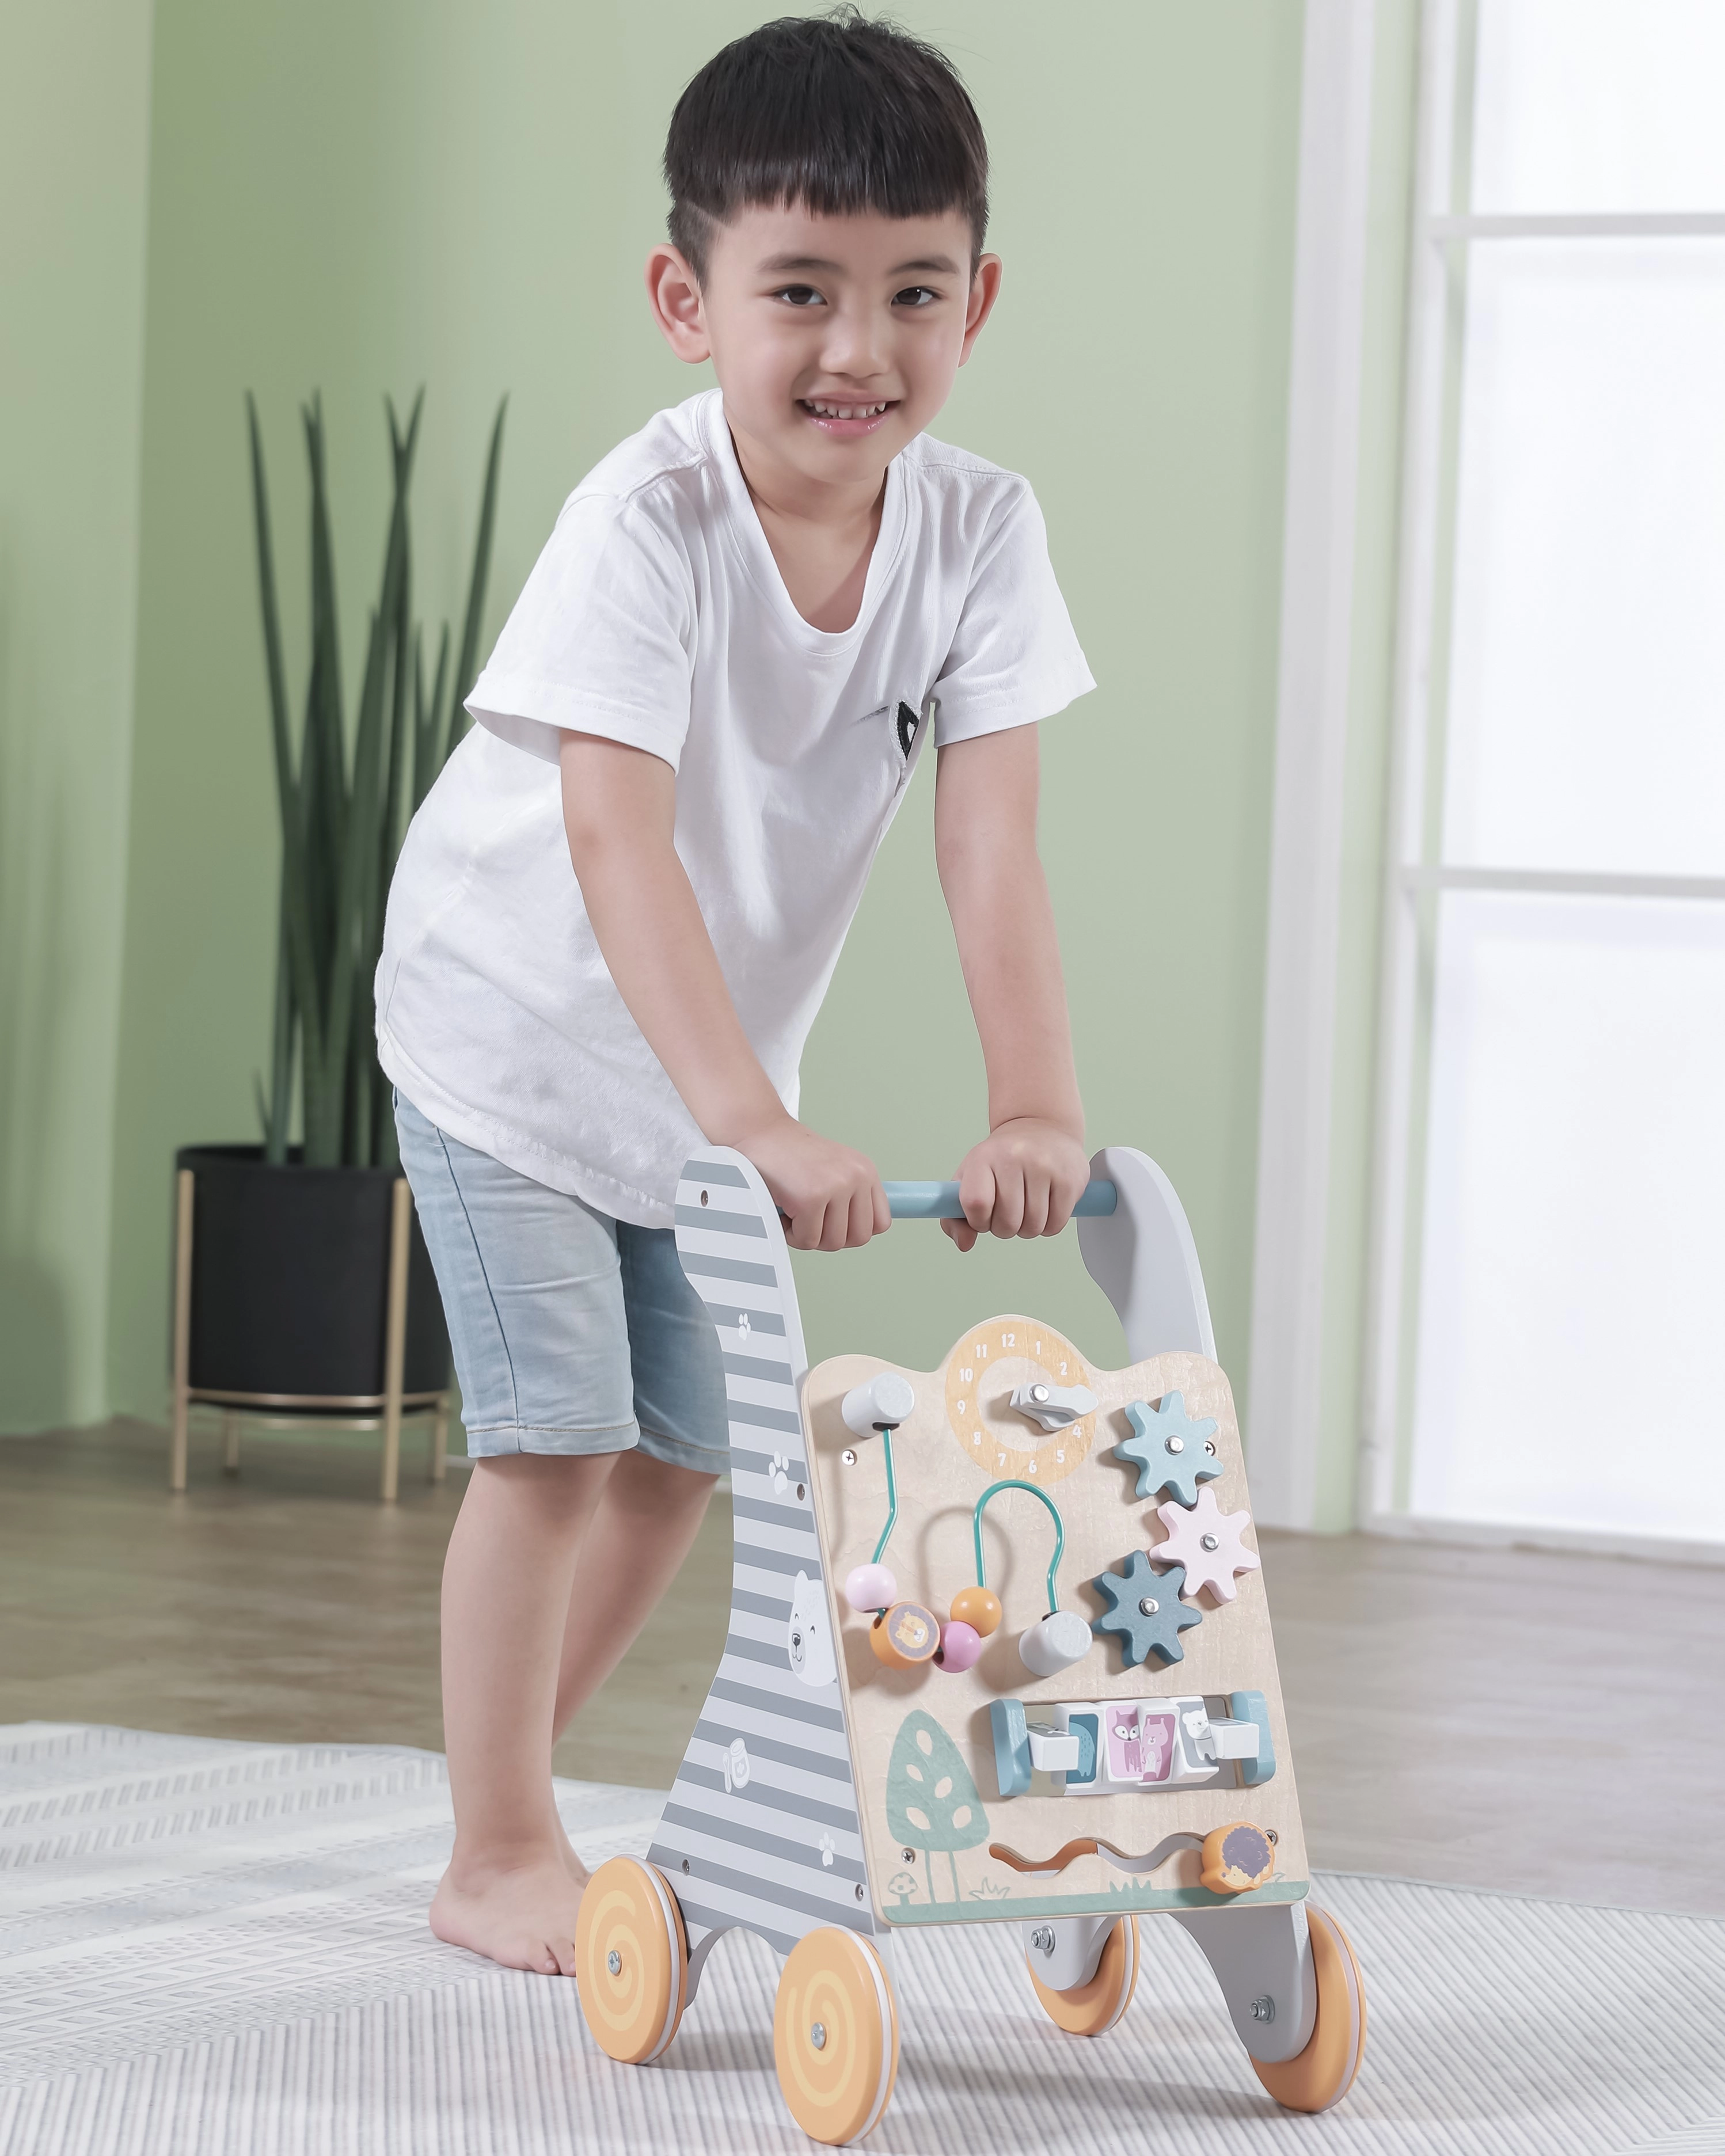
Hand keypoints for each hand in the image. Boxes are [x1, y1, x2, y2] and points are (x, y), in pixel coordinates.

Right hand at [736, 1115, 889, 1251]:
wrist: (758, 1131)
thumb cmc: (789, 1154)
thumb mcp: (833, 1168)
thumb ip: (851, 1197)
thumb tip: (860, 1233)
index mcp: (865, 1171)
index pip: (880, 1223)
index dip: (854, 1231)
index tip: (834, 1224)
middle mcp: (856, 1176)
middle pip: (858, 1238)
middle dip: (830, 1237)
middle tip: (810, 1221)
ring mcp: (835, 1186)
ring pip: (832, 1243)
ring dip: (808, 1235)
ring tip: (794, 1211)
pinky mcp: (810, 1198)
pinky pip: (807, 1240)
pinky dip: (790, 1234)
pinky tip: (783, 1211)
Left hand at [941, 1119, 1089, 1251]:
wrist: (1041, 1127)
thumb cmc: (1001, 1159)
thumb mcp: (970, 1177)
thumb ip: (956, 1216)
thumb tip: (965, 1244)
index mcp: (984, 1157)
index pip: (976, 1203)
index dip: (978, 1221)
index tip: (983, 1216)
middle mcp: (1014, 1157)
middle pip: (1007, 1222)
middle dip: (1004, 1228)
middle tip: (1008, 1211)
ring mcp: (1045, 1167)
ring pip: (1033, 1227)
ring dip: (1027, 1228)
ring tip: (1026, 1207)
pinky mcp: (1069, 1179)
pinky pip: (1056, 1224)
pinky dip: (1049, 1226)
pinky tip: (1045, 1207)